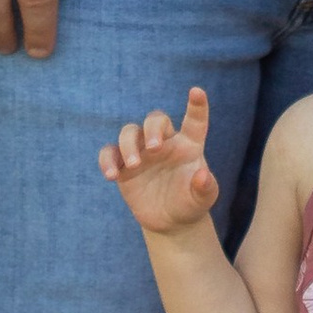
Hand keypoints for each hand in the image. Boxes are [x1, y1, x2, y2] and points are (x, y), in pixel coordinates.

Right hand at [99, 86, 221, 238]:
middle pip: (155, 119)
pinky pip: (109, 153)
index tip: (197, 91)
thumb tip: (202, 176)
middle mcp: (164, 142)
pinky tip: (111, 176)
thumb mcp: (203, 199)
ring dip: (128, 144)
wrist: (170, 221)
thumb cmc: (191, 203)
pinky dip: (107, 160)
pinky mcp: (123, 166)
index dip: (196, 106)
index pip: (194, 121)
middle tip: (154, 148)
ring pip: (129, 132)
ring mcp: (142, 152)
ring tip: (133, 165)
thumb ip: (206, 187)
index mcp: (188, 145)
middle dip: (152, 128)